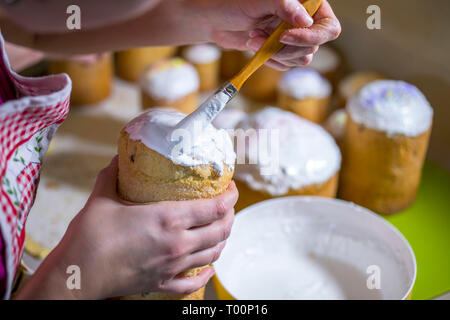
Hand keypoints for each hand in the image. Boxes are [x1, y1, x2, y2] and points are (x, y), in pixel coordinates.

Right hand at [16, 156, 237, 298]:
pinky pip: (193, 282)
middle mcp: (178, 243)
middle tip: (227, 205)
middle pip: (221, 230)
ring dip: (223, 239)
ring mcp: (173, 265)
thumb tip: (119, 157)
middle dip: (230, 215)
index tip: (230, 187)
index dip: (230, 196)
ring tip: (221, 228)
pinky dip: (206, 274)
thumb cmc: (90, 236)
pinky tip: (209, 268)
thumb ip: (113, 174)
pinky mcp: (163, 282)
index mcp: (168, 219)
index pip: (215, 208)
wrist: (77, 274)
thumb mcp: (103, 197)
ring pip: (214, 253)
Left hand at [207, 0, 340, 69]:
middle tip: (260, 36)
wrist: (215, 20)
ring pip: (301, 58)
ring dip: (276, 54)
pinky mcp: (281, 50)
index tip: (284, 36)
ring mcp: (293, 37)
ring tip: (254, 38)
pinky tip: (255, 46)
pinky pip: (286, 64)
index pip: (328, 27)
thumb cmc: (234, 3)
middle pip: (313, 47)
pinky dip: (270, 60)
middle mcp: (304, 21)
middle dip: (285, 47)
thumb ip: (285, 6)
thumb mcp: (260, 0)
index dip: (310, 36)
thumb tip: (306, 20)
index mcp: (307, 4)